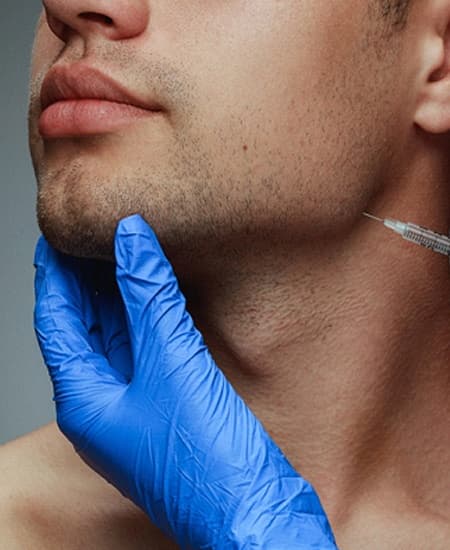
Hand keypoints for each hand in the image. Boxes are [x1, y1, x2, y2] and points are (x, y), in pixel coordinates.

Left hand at [34, 214, 336, 548]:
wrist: (253, 510)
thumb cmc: (205, 457)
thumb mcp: (172, 363)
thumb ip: (150, 296)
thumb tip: (131, 238)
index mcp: (85, 401)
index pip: (56, 322)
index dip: (53, 274)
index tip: (56, 234)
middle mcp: (103, 404)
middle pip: (82, 329)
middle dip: (83, 281)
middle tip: (91, 235)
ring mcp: (135, 407)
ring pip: (116, 339)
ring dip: (117, 297)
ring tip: (121, 253)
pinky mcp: (167, 406)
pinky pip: (148, 351)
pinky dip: (148, 318)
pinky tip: (158, 294)